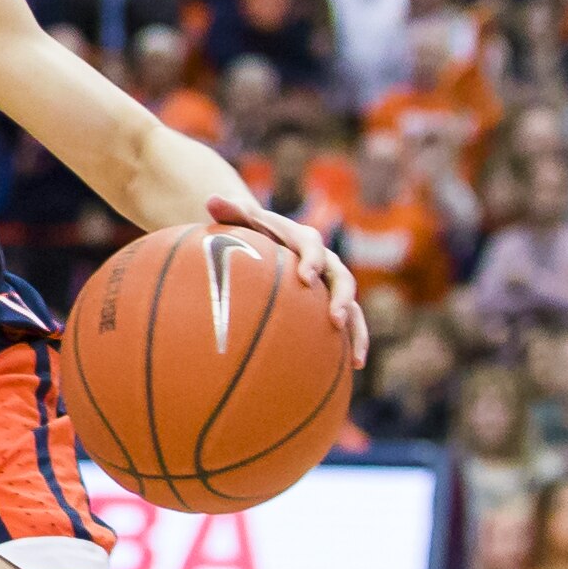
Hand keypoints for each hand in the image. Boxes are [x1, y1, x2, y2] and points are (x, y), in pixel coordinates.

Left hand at [207, 194, 368, 367]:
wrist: (266, 243)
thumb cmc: (249, 232)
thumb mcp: (240, 221)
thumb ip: (230, 212)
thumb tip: (210, 197)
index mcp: (303, 239)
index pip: (311, 246)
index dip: (311, 260)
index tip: (304, 277)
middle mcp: (324, 262)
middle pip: (341, 277)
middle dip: (342, 298)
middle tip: (335, 318)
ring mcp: (330, 286)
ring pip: (353, 307)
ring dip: (356, 330)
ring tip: (357, 358)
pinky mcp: (330, 306)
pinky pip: (347, 327)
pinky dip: (351, 346)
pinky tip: (353, 371)